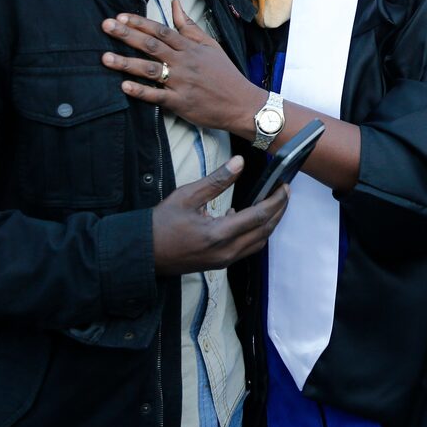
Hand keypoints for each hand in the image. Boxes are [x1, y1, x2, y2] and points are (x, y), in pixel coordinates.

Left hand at [102, 0, 261, 134]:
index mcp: (190, 48)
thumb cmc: (225, 73)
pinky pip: (158, 96)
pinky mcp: (181, 103)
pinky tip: (124, 86)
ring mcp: (182, 83)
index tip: (120, 16)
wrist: (242, 103)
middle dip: (127, 35)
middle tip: (106, 26)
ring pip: (151, 70)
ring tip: (105, 58)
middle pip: (152, 46)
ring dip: (127, 63)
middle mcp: (184, 62)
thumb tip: (175, 3)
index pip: (161, 31)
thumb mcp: (210, 45)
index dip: (140, 23)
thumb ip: (189, 26)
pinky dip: (141, 91)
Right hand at [152, 155, 289, 275]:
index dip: (275, 200)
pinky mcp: (219, 264)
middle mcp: (225, 252)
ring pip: (258, 242)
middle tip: (285, 193)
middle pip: (264, 231)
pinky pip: (247, 249)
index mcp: (218, 234)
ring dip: (269, 223)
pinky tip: (247, 218)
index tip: (284, 186)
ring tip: (273, 204)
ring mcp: (223, 261)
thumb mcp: (187, 196)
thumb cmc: (160, 224)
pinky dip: (255, 234)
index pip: (259, 216)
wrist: (142, 254)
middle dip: (278, 211)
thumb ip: (217, 180)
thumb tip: (240, 162)